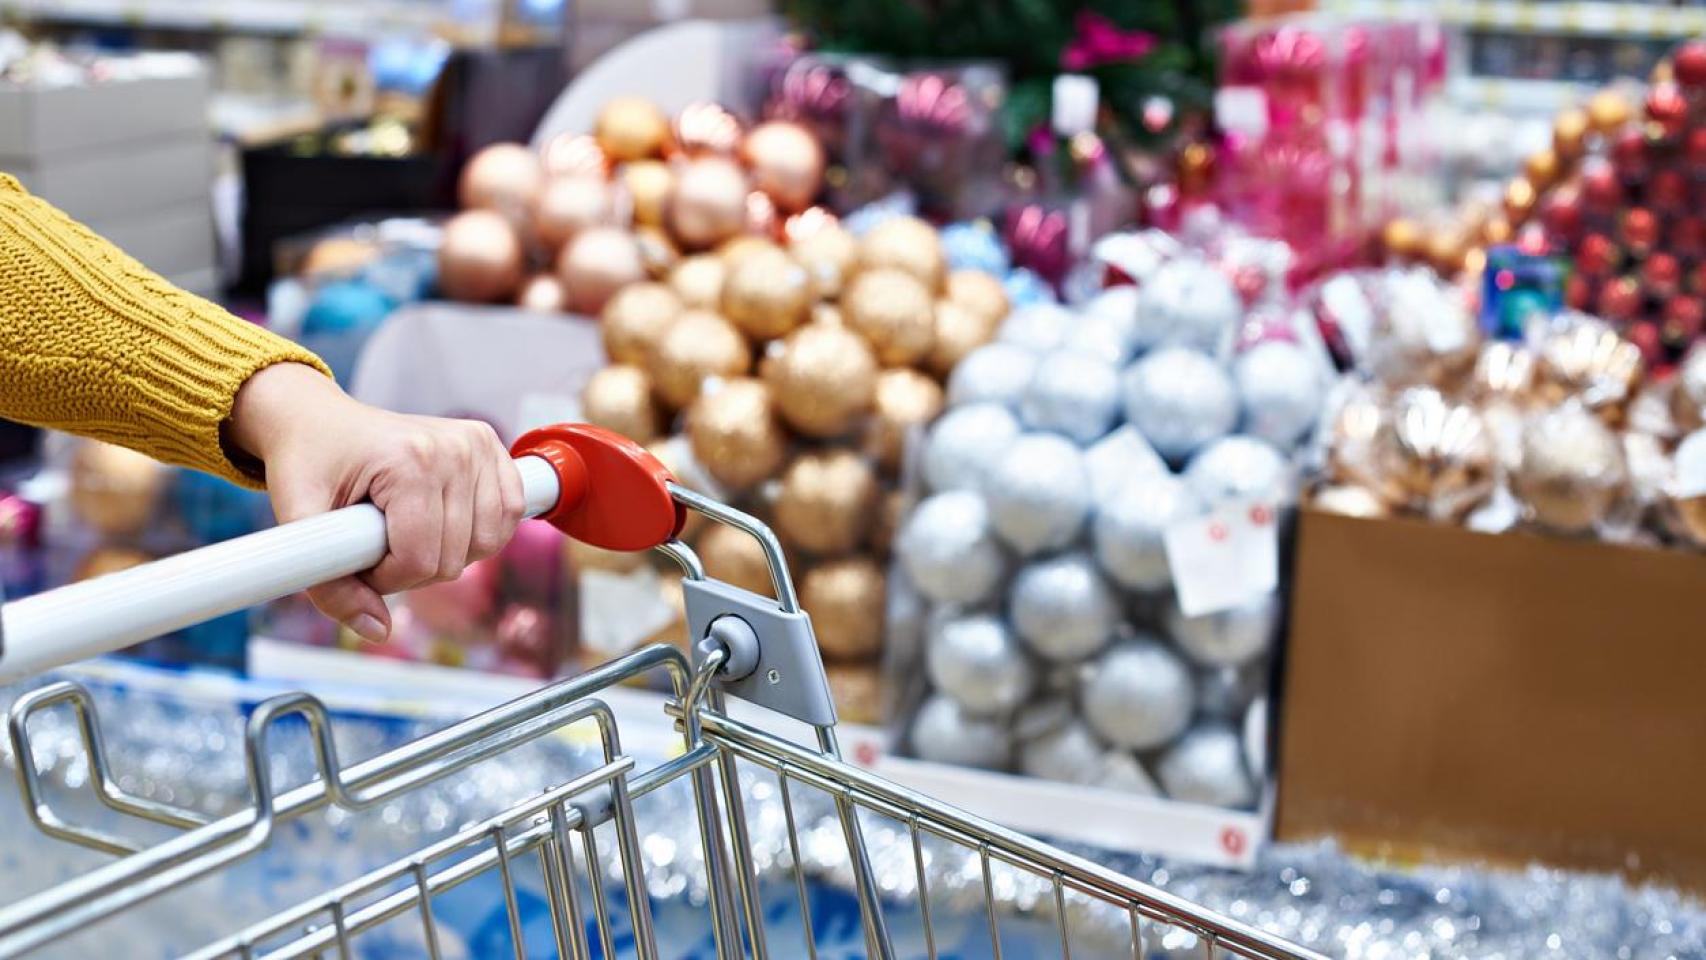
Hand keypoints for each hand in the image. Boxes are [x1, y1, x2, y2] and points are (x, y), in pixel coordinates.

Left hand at [228, 363, 523, 640]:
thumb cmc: (307, 462)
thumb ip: (329, 585)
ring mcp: (478, 445)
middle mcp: (454, 449)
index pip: (420, 559)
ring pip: (485, 544)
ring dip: (447, 553)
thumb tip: (378, 630)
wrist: (318, 418)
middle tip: (377, 543)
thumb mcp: (297, 519)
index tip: (357, 557)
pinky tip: (447, 523)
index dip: (385, 578)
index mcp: (409, 460)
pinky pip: (508, 516)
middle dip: (411, 568)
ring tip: (408, 531)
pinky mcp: (491, 445)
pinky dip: (481, 533)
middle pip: (454, 558)